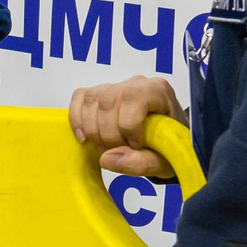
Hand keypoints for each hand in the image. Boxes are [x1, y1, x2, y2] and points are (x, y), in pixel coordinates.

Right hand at [68, 76, 186, 179]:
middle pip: (108, 100)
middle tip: (118, 150)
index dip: (128, 126)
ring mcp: (116, 86)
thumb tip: (106, 158)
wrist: (167, 144)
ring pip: (92, 99)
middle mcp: (136, 84)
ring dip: (92, 129)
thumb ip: (141, 163)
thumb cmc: (169, 149)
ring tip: (106, 147)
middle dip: (108, 133)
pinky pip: (80, 97)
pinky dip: (77, 119)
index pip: (133, 98)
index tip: (135, 146)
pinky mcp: (100, 93)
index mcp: (158, 91)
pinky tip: (85, 138)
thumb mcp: (164, 162)